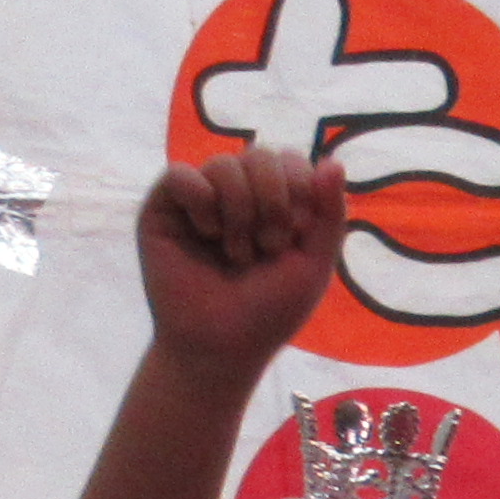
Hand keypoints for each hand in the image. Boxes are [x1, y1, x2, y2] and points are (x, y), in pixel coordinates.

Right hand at [133, 153, 344, 382]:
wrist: (221, 343)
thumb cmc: (269, 309)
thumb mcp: (314, 263)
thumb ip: (329, 213)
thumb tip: (335, 162)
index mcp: (275, 203)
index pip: (291, 160)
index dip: (300, 188)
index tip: (297, 234)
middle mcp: (237, 194)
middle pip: (261, 155)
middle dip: (274, 202)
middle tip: (269, 247)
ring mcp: (200, 197)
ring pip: (224, 163)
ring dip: (240, 213)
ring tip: (237, 254)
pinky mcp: (164, 206)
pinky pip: (182, 174)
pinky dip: (202, 203)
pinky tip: (206, 234)